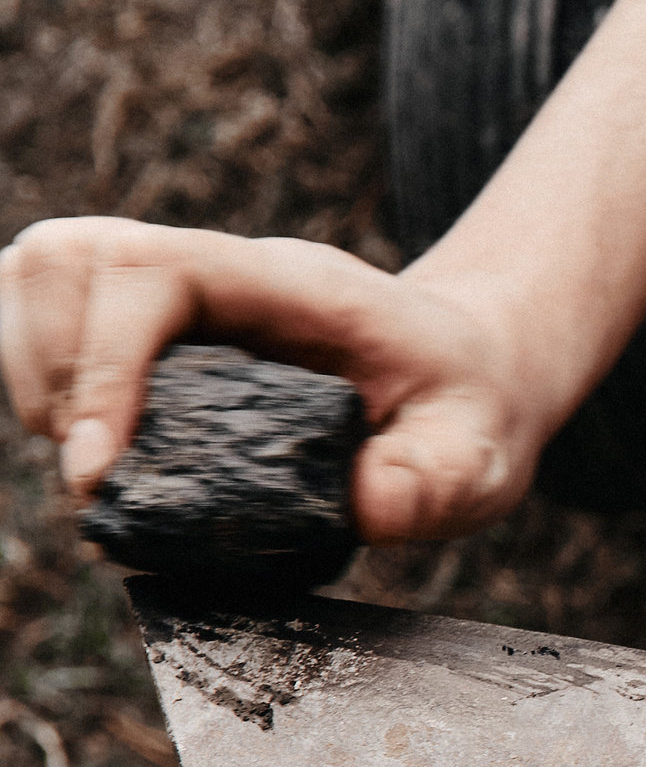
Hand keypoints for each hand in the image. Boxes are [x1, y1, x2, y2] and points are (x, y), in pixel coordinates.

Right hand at [0, 218, 557, 542]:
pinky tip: (99, 450)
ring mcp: (182, 294)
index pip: (152, 272)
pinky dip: (45, 379)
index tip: (103, 467)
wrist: (472, 373)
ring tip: (95, 464)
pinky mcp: (155, 327)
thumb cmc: (469, 408)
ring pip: (40, 279)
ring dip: (36, 375)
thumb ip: (437, 480)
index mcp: (291, 287)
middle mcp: (221, 274)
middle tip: (103, 476)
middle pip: (66, 260)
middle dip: (55, 375)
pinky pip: (52, 319)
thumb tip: (368, 506)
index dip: (103, 361)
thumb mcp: (480, 454)